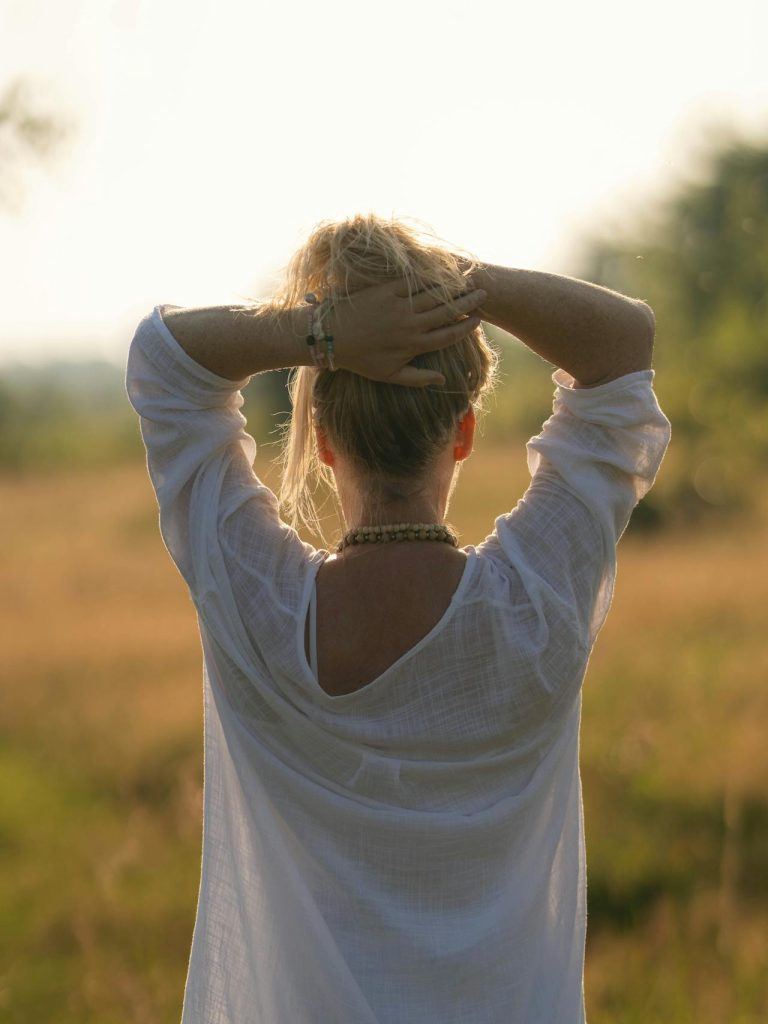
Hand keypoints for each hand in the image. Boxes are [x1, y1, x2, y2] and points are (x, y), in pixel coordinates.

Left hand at [327, 278, 486, 386]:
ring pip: (434, 295)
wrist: (330, 337)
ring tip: (468, 281)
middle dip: (468, 302)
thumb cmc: (359, 359)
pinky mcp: (386, 290)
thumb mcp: (389, 375)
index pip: (449, 335)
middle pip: (448, 312)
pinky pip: (413, 281)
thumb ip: (418, 378)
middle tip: (483, 294)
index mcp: (413, 345)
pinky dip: (429, 276)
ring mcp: (399, 306)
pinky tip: (440, 271)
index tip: (478, 320)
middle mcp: (410, 325)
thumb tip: (443, 380)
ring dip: (454, 287)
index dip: (466, 327)